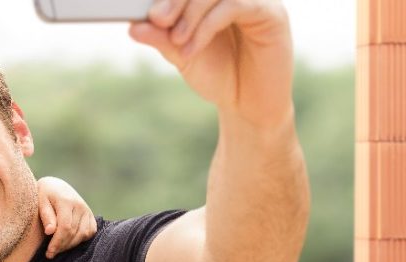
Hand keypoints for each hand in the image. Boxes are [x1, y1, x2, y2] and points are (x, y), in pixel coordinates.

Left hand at [37, 176, 96, 257]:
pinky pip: (90, 232)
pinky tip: (68, 242)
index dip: (57, 242)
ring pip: (83, 234)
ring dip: (70, 245)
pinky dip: (80, 240)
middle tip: (50, 254)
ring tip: (57, 248)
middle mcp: (80, 205)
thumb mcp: (40, 201)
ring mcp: (87, 210)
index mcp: (66, 201)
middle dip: (62, 246)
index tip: (49, 252)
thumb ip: (46, 216)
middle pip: (74, 232)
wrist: (56, 186)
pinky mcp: (91, 215)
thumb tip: (50, 231)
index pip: (65, 227)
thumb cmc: (44, 195)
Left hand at [130, 0, 293, 126]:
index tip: (148, 14)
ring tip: (177, 41)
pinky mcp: (272, 14)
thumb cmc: (219, 76)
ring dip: (191, 13)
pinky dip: (208, 25)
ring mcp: (256, 0)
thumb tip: (133, 27)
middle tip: (158, 20)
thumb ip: (162, 39)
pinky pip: (236, 5)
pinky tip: (192, 49)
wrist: (248, 107)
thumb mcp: (183, 55)